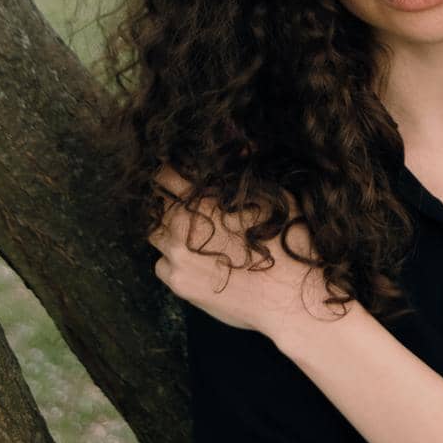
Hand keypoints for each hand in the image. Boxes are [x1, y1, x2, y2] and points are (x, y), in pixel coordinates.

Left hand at [147, 165, 340, 340]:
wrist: (289, 295)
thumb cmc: (285, 241)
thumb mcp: (272, 196)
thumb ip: (246, 172)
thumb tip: (242, 146)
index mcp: (202, 198)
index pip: (165, 175)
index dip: (169, 171)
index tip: (176, 173)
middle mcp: (181, 225)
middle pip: (154, 204)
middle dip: (165, 201)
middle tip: (183, 203)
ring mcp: (176, 257)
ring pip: (154, 235)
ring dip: (166, 230)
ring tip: (191, 233)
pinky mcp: (179, 284)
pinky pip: (162, 264)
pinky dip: (172, 259)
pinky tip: (195, 260)